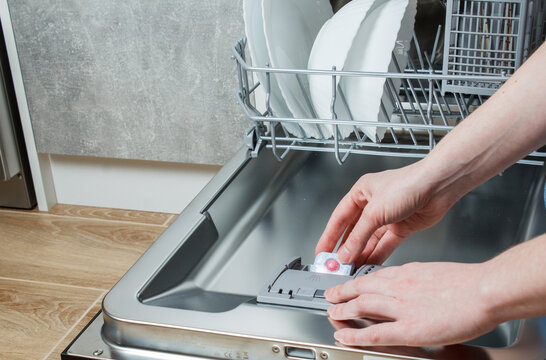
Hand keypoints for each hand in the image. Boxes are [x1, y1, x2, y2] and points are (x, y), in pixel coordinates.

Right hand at [316, 160, 454, 264]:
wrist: (438, 186)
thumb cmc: (408, 184)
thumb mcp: (375, 212)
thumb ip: (358, 236)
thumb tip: (345, 253)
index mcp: (361, 193)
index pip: (339, 219)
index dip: (329, 237)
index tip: (322, 253)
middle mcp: (373, 204)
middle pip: (354, 231)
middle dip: (345, 249)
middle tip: (336, 265)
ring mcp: (388, 217)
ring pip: (370, 240)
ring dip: (361, 254)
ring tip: (351, 269)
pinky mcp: (402, 227)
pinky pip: (386, 244)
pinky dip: (378, 255)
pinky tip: (369, 264)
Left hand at [325, 262, 496, 345]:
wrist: (485, 289)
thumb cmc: (469, 282)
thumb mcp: (435, 270)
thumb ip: (418, 277)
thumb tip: (412, 281)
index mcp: (407, 272)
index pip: (374, 276)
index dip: (356, 281)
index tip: (348, 284)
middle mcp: (399, 287)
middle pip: (361, 288)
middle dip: (343, 292)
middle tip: (330, 296)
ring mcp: (402, 308)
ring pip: (362, 306)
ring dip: (343, 310)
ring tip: (332, 313)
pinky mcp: (409, 328)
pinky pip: (375, 333)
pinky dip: (356, 335)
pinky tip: (344, 336)